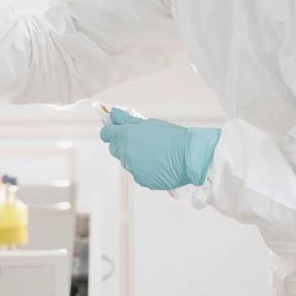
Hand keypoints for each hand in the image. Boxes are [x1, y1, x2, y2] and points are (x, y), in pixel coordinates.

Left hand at [99, 108, 220, 189]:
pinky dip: (143, 169)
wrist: (190, 157)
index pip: (106, 133)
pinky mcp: (141, 180)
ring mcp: (133, 169)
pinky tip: (157, 164)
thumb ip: (128, 121)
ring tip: (153, 153)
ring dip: (133, 157)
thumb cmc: (172, 136)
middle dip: (121, 143)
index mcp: (125, 137)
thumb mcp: (149, 124)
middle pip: (114, 148)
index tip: (116, 128)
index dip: (110, 130)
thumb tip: (114, 114)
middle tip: (138, 140)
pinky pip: (137, 173)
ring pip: (126, 161)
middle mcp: (125, 154)